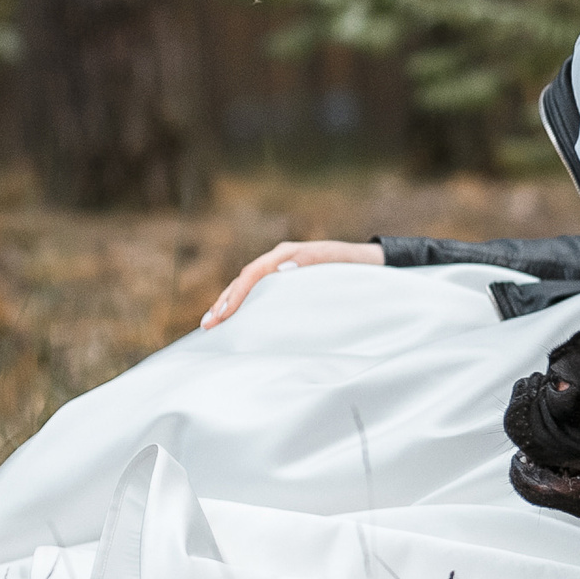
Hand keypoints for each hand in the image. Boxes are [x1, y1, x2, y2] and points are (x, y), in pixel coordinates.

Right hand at [204, 240, 384, 327]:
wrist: (370, 262)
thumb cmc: (354, 265)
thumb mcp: (336, 262)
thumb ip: (311, 262)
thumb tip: (279, 271)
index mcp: (289, 253)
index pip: (254, 274)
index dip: (237, 295)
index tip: (223, 314)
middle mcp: (281, 258)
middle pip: (245, 280)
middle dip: (225, 302)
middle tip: (209, 325)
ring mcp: (282, 268)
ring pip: (247, 285)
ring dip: (228, 303)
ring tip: (210, 324)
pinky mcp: (285, 279)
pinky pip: (258, 290)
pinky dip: (243, 303)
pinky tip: (232, 317)